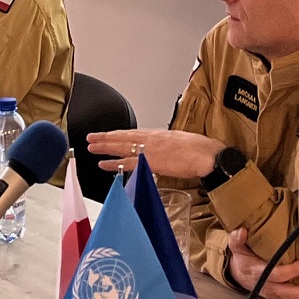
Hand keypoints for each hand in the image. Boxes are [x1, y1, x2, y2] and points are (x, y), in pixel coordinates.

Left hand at [86, 128, 225, 179]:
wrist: (208, 155)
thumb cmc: (199, 149)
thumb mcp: (179, 142)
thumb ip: (166, 146)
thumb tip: (160, 151)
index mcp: (157, 134)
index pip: (132, 133)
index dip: (117, 134)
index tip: (106, 134)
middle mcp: (151, 139)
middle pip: (122, 137)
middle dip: (105, 138)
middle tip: (90, 138)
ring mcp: (150, 150)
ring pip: (121, 147)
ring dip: (105, 148)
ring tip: (91, 148)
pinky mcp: (151, 162)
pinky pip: (129, 163)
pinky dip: (115, 164)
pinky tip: (105, 165)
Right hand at [227, 228, 298, 298]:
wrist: (239, 276)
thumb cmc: (243, 259)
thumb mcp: (238, 247)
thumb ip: (238, 239)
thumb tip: (242, 231)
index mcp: (260, 274)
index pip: (278, 275)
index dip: (292, 271)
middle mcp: (270, 289)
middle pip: (291, 294)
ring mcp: (276, 298)